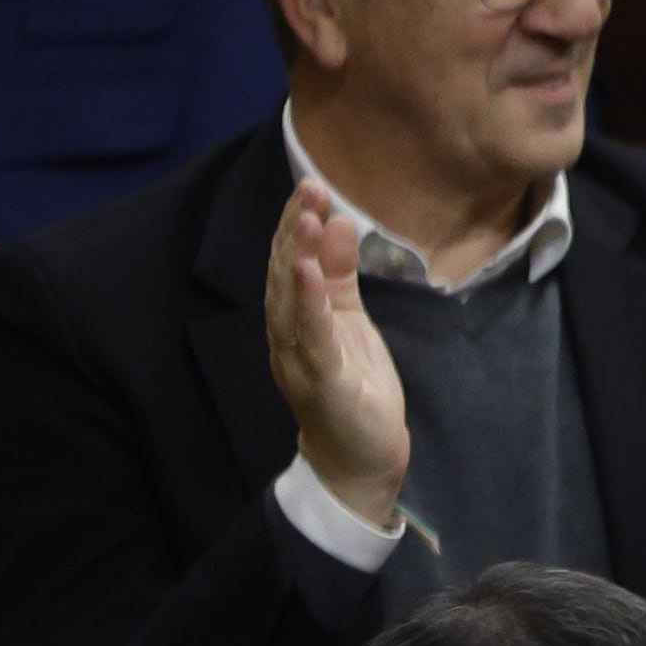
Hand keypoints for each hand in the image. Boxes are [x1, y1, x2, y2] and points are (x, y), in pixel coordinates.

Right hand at [268, 178, 407, 529]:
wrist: (360, 458)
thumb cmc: (354, 388)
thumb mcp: (350, 321)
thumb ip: (340, 275)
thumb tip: (339, 223)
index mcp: (297, 318)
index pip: (290, 261)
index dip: (296, 224)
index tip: (310, 186)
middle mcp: (289, 334)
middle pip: (285, 272)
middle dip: (294, 229)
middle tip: (309, 188)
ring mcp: (300, 359)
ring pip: (291, 300)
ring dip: (297, 256)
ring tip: (307, 218)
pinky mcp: (322, 382)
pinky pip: (312, 337)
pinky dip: (309, 303)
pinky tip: (309, 272)